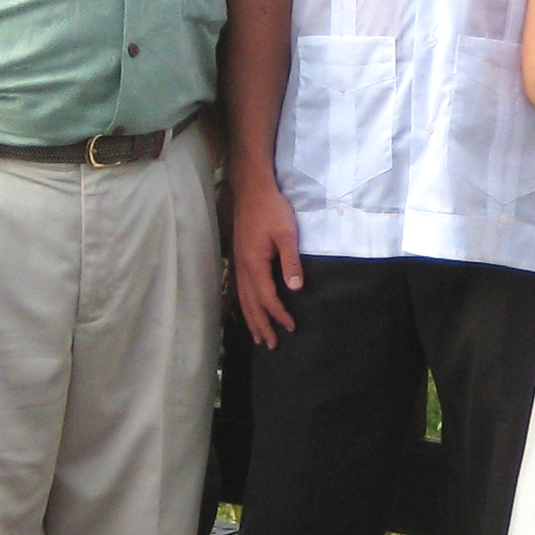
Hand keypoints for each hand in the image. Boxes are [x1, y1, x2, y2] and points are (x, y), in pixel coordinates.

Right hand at [233, 178, 303, 347]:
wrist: (253, 188)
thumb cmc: (272, 208)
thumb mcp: (287, 233)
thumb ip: (290, 261)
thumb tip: (295, 288)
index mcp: (254, 264)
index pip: (267, 297)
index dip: (278, 314)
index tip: (290, 327)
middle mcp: (243, 267)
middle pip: (250, 304)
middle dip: (261, 325)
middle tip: (271, 345)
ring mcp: (239, 263)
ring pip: (243, 298)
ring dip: (251, 319)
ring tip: (258, 337)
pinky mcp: (240, 257)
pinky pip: (240, 289)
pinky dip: (245, 304)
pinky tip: (248, 309)